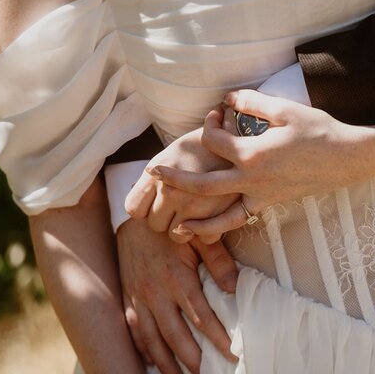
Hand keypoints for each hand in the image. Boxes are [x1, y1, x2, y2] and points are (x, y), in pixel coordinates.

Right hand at [116, 217, 238, 373]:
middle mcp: (155, 294)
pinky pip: (134, 331)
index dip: (218, 340)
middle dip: (194, 361)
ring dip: (167, 365)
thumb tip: (234, 289)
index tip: (232, 356)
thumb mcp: (199, 238)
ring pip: (152, 341)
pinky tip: (154, 364)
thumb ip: (219, 262)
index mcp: (177, 279)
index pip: (202, 319)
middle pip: (177, 337)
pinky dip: (143, 351)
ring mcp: (138, 298)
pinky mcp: (127, 298)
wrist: (134, 216)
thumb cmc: (172, 226)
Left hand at [124, 126, 239, 243]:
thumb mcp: (171, 153)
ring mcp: (193, 204)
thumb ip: (154, 178)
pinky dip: (209, 232)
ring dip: (186, 228)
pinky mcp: (216, 214)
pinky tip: (214, 214)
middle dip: (167, 218)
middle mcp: (170, 190)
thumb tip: (138, 201)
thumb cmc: (203, 146)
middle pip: (155, 224)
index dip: (145, 208)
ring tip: (198, 209)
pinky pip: (203, 238)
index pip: (134, 209)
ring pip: (177, 236)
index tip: (157, 202)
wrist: (240, 135)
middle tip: (182, 204)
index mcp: (156, 174)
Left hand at [155, 90, 374, 236]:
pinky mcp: (270, 204)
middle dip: (175, 178)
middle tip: (152, 173)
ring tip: (175, 229)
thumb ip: (251, 103)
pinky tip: (209, 232)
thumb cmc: (317, 130)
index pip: (214, 140)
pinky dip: (222, 228)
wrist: (346, 158)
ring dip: (196, 221)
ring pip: (220, 214)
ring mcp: (260, 196)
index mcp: (252, 153)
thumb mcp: (284, 110)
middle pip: (202, 184)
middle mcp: (251, 179)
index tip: (215, 113)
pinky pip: (241, 220)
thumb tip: (227, 98)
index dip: (209, 122)